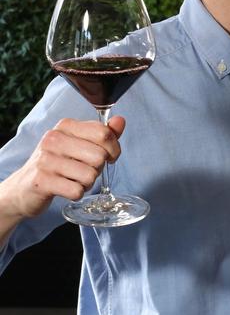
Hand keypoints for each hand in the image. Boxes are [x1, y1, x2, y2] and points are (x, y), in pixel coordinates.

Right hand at [0, 116, 124, 221]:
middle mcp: (54, 139)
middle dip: (99, 169)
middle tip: (85, 170)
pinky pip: (77, 191)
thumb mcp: (78, 144)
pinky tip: (66, 189)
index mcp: (66, 126)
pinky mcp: (42, 181)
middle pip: (99, 156)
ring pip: (90, 175)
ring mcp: (46, 160)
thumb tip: (120, 121)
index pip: (103, 133)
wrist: (23, 187)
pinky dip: (77, 193)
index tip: (110, 157)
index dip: (114, 149)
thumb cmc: (57, 163)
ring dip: (87, 183)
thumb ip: (101, 134)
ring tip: (74, 180)